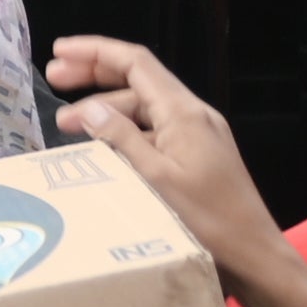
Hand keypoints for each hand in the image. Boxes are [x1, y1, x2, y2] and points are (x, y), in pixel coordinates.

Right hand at [47, 34, 306, 306]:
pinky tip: (102, 147)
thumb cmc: (207, 220)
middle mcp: (193, 114)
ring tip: (67, 126)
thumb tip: (88, 108)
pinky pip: (154, 130)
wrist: (253, 254)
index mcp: (183, 112)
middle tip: (53, 78)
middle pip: (138, 79)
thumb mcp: (155, 179)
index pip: (135, 63)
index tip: (58, 52)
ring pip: (144, 107)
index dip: (95, 52)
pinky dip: (124, 130)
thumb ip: (121, 138)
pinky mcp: (199, 155)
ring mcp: (198, 134)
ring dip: (105, 109)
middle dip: (94, 74)